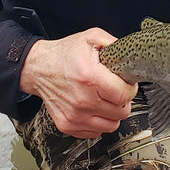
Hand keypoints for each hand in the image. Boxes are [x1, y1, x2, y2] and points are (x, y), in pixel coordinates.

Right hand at [20, 27, 138, 138]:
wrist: (39, 68)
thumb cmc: (65, 54)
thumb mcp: (91, 38)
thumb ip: (115, 44)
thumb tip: (131, 55)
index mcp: (90, 77)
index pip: (124, 95)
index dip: (130, 89)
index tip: (126, 84)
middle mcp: (82, 99)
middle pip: (121, 112)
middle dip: (123, 101)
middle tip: (115, 91)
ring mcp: (74, 115)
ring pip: (111, 125)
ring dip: (113, 113)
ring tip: (106, 100)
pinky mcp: (67, 124)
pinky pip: (96, 132)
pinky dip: (99, 122)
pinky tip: (94, 108)